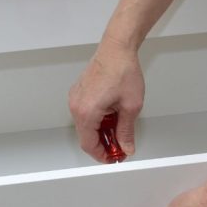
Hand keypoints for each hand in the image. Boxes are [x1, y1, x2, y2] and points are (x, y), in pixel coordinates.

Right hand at [68, 37, 144, 162]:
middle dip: (103, 145)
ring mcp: (75, 99)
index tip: (114, 158)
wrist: (117, 48)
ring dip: (100, 132)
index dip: (102, 156)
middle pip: (86, 137)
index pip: (89, 145)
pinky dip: (96, 121)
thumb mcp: (131, 106)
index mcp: (87, 112)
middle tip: (120, 146)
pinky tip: (111, 117)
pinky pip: (84, 114)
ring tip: (118, 128)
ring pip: (85, 126)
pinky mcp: (78, 93)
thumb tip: (126, 146)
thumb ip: (126, 131)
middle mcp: (76, 106)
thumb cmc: (123, 70)